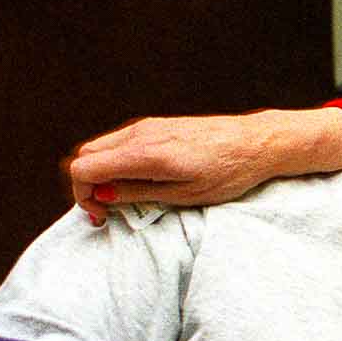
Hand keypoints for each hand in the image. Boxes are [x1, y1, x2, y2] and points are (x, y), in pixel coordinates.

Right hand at [67, 108, 341, 224]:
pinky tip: (138, 180)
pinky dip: (116, 162)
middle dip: (88, 185)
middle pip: (86, 155)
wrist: (258, 143)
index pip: (84, 168)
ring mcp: (147, 126)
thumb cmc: (228, 173)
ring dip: (102, 173)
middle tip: (109, 210)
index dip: (83, 195)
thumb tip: (104, 195)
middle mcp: (140, 134)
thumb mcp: (185, 195)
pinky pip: (120, 142)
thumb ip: (140, 193)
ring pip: (101, 147)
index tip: (103, 215)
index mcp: (145, 154)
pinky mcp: (156, 125)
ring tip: (124, 197)